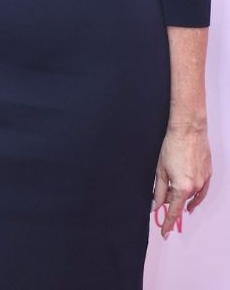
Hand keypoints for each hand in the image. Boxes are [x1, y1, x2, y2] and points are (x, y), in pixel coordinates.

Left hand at [155, 123, 210, 238]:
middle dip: (168, 202)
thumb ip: (158, 191)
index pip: (173, 211)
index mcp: (182, 187)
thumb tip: (155, 205)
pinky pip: (202, 192)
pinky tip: (191, 203)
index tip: (164, 233)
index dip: (168, 223)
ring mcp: (204, 181)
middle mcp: (195, 187)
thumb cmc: (172, 147)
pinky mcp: (208, 175)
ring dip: (180, 198)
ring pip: (190, 196)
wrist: (189, 131)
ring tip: (172, 198)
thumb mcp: (159, 171)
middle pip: (180, 202)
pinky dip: (196, 198)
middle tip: (159, 199)